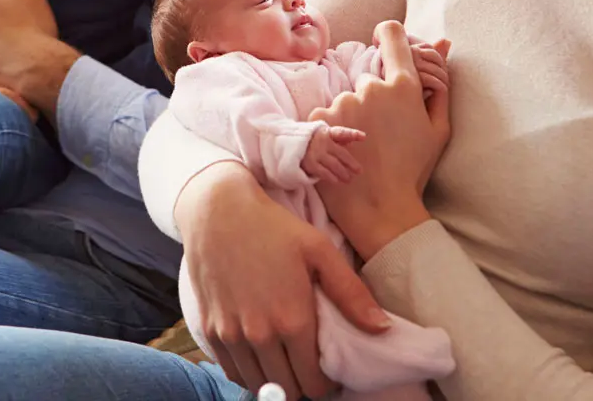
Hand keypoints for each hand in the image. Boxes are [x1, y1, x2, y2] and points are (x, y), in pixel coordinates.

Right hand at [177, 162, 391, 399]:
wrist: (218, 210)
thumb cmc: (274, 227)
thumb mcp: (320, 251)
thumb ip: (351, 295)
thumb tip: (382, 329)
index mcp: (293, 321)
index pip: (315, 383)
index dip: (327, 382)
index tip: (329, 368)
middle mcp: (260, 335)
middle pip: (287, 390)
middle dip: (302, 383)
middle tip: (308, 364)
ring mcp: (231, 335)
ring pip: (258, 385)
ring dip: (275, 379)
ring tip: (285, 358)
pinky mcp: (209, 329)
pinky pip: (232, 371)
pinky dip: (248, 370)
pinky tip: (259, 352)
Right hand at [302, 126, 364, 183]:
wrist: (289, 144)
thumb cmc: (311, 139)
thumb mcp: (323, 134)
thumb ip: (338, 138)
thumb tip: (353, 142)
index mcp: (327, 132)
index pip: (341, 133)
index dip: (352, 134)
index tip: (363, 137)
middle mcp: (322, 142)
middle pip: (341, 154)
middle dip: (351, 163)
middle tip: (359, 171)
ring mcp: (316, 153)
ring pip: (334, 165)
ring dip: (343, 173)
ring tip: (349, 179)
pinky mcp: (310, 163)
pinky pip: (324, 172)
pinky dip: (331, 177)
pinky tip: (337, 181)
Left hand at [311, 21, 451, 260]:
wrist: (381, 208)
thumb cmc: (414, 170)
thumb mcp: (439, 128)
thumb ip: (440, 82)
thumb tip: (444, 42)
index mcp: (404, 86)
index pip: (391, 34)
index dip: (388, 36)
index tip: (385, 46)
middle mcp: (371, 87)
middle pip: (369, 77)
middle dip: (375, 97)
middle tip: (383, 131)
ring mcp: (344, 102)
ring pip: (348, 98)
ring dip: (354, 115)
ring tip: (365, 147)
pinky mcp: (321, 118)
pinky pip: (328, 114)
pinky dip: (334, 129)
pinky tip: (346, 151)